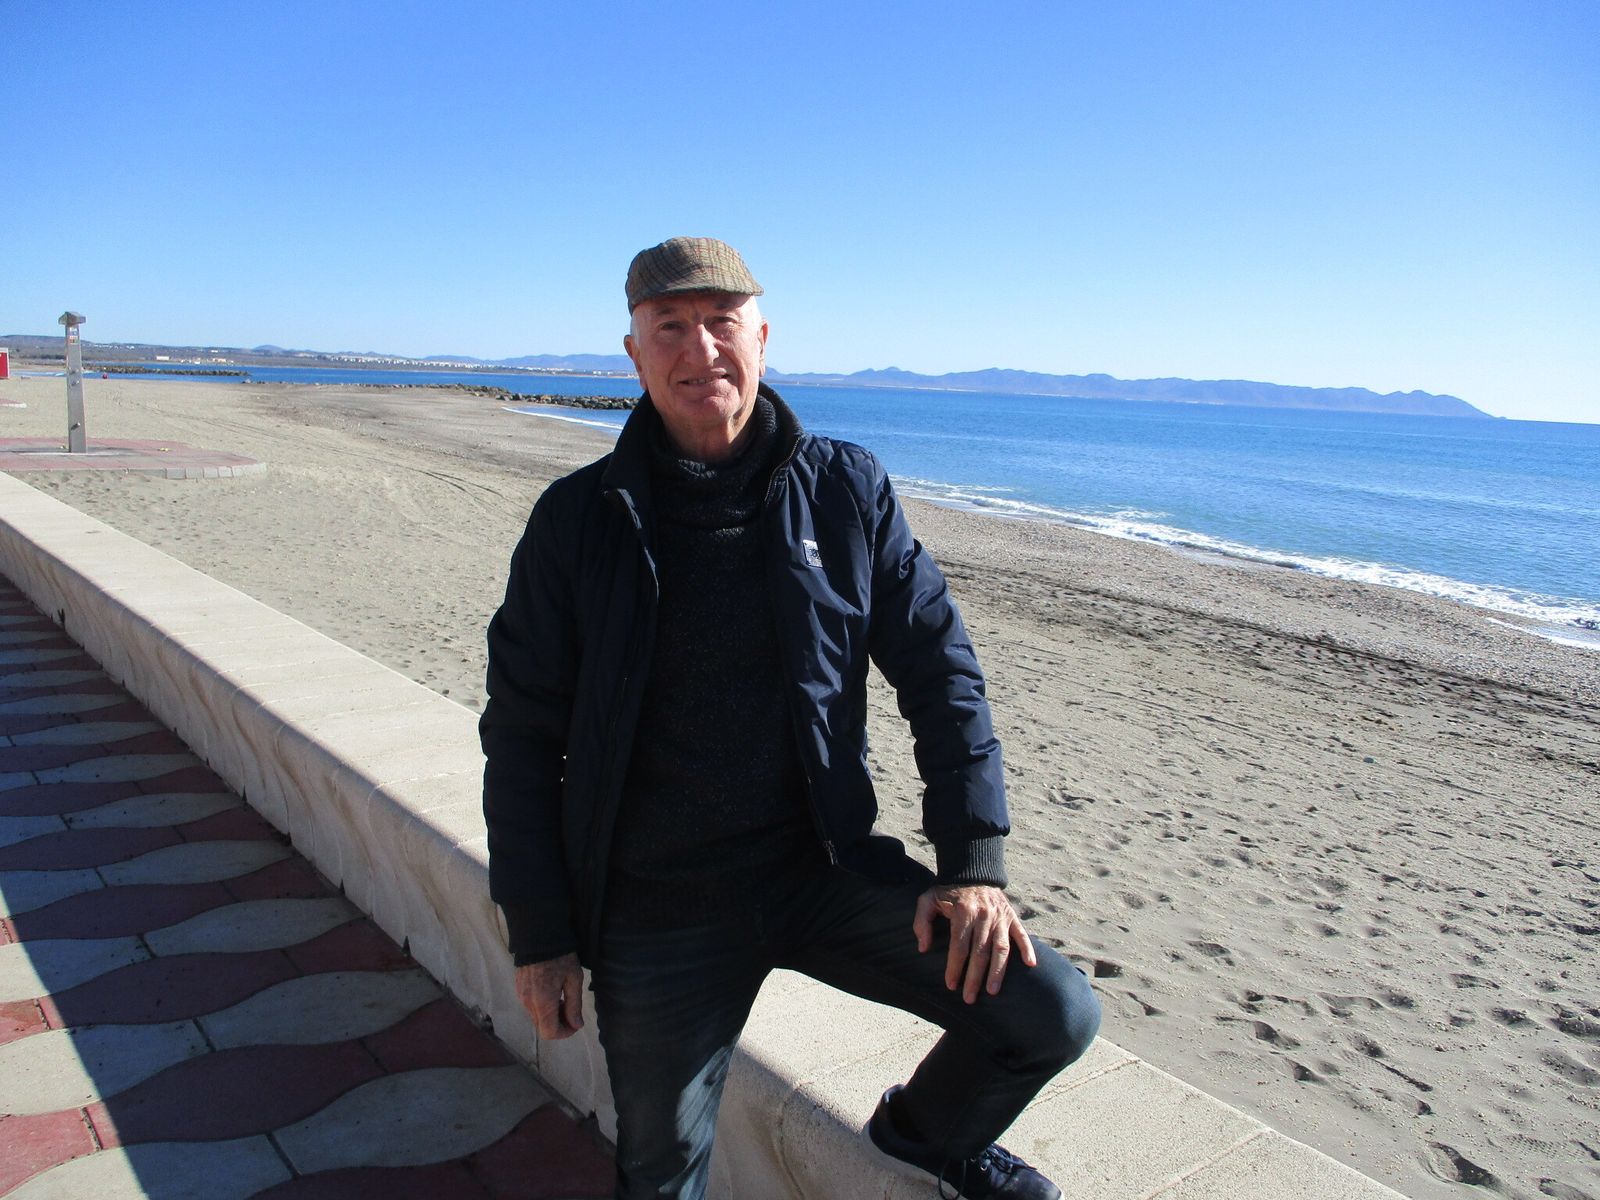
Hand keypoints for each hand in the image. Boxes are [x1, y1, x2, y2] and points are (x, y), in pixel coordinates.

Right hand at [515, 951, 584, 1038]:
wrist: (539, 935)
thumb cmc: (560, 956)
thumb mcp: (574, 979)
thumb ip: (575, 1005)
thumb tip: (577, 1025)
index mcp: (543, 1003)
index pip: (550, 1033)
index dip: (565, 1032)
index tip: (575, 1022)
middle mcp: (528, 1003)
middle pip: (543, 1027)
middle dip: (559, 1022)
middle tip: (570, 1006)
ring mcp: (521, 996)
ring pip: (537, 1017)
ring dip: (550, 1014)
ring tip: (561, 995)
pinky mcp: (518, 988)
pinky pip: (530, 1006)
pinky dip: (542, 1005)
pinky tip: (550, 989)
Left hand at [913, 884, 1037, 1003]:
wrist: (972, 871)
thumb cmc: (947, 891)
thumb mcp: (927, 900)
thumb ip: (921, 922)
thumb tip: (923, 948)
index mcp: (963, 913)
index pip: (959, 946)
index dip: (955, 967)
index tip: (951, 985)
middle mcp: (983, 916)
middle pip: (980, 952)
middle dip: (974, 978)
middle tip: (969, 998)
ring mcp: (1000, 917)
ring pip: (1001, 948)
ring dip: (998, 971)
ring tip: (992, 991)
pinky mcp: (1011, 916)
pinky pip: (1022, 934)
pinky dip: (1027, 949)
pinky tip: (1030, 965)